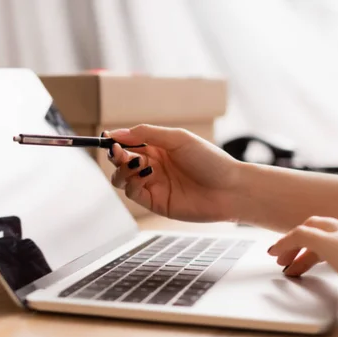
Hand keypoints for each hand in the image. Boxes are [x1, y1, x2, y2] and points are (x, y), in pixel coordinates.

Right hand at [104, 125, 240, 221]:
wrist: (230, 190)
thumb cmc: (210, 160)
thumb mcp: (177, 138)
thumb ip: (146, 134)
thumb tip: (117, 132)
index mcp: (158, 148)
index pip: (128, 143)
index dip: (116, 141)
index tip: (108, 138)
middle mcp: (152, 166)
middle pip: (121, 162)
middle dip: (115, 156)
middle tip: (118, 152)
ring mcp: (153, 185)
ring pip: (122, 178)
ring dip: (122, 170)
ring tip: (136, 163)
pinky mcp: (155, 202)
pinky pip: (132, 193)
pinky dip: (132, 183)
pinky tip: (145, 174)